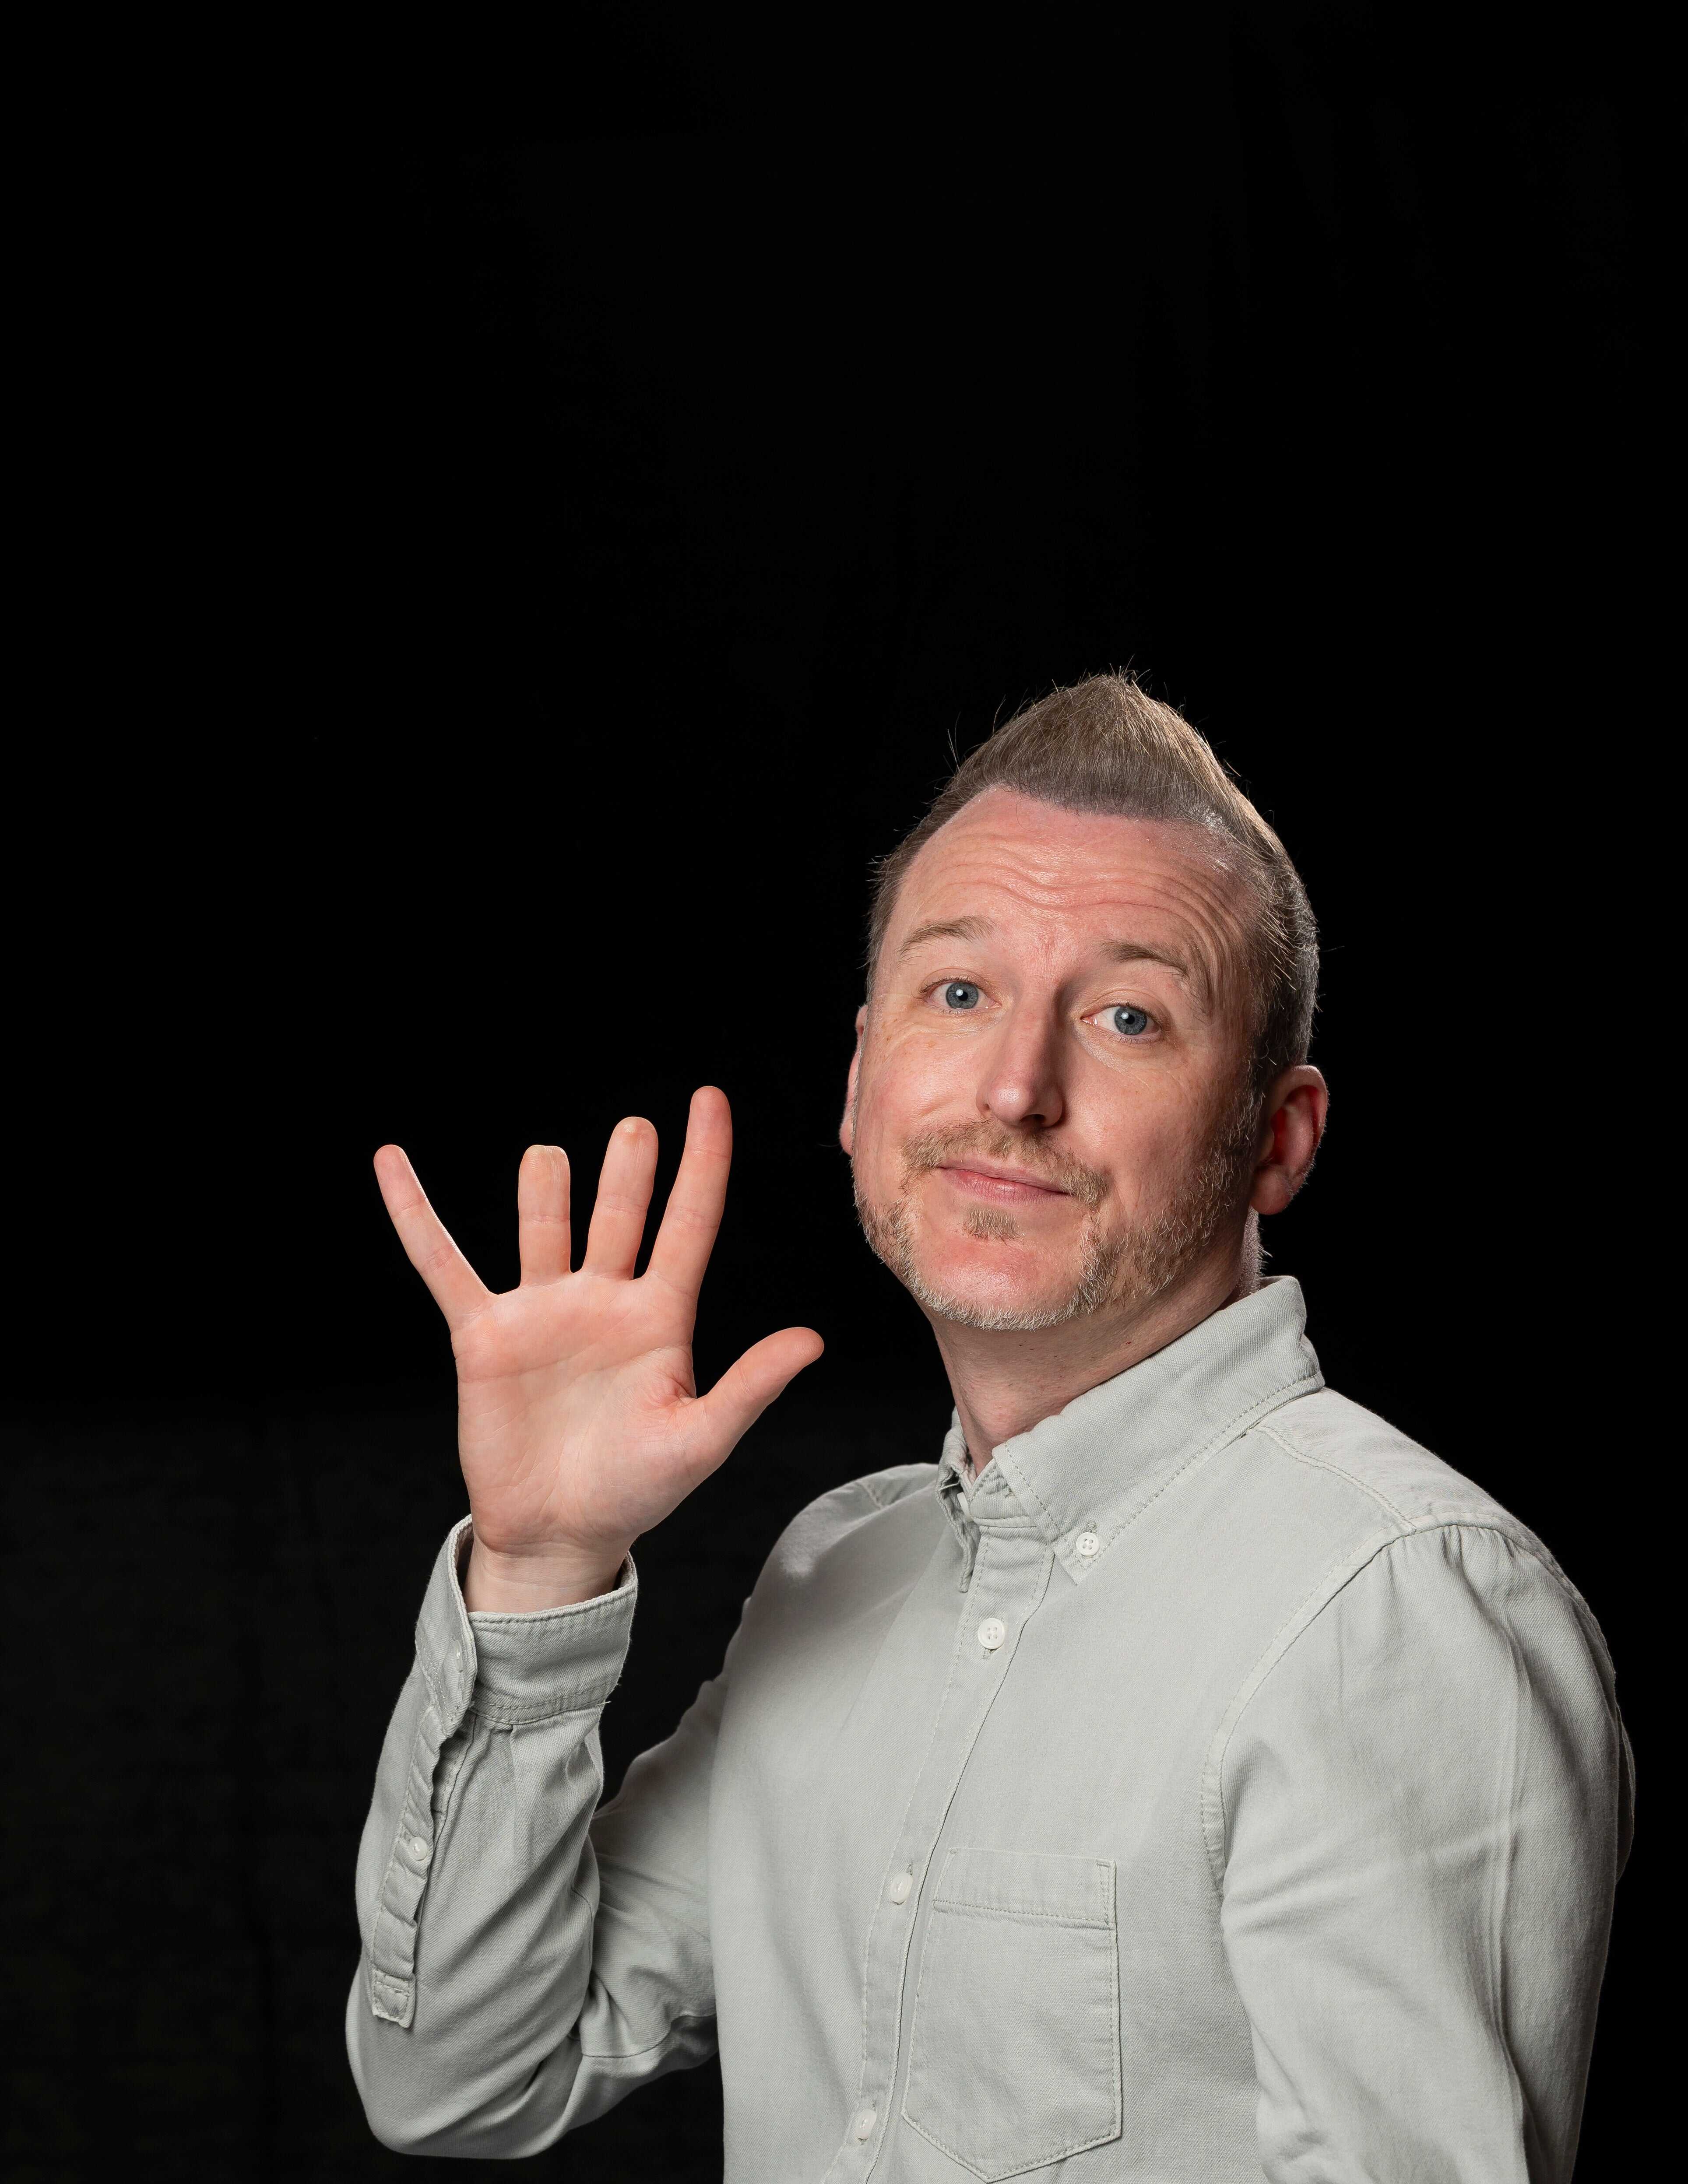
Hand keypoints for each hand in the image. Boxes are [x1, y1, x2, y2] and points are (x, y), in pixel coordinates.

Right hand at [374, 1087, 822, 1608]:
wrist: (560, 1535)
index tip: (710, 1100)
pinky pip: (444, 1263)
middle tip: (636, 1131)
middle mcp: (603, 1299)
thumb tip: (812, 1340)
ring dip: (547, 1186)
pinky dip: (415, 1213)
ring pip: (543, 1223)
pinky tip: (392, 1163)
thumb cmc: (634, 1491)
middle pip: (619, 1211)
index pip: (689, 1222)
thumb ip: (750, 1386)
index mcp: (660, 1317)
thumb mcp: (700, 1440)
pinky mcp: (484, 1333)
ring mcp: (542, 1310)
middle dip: (628, 1168)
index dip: (704, 1161)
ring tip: (551, 1158)